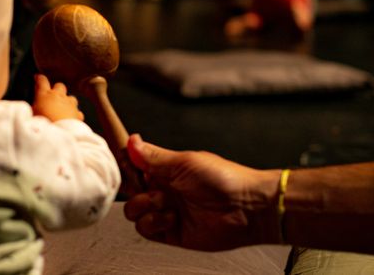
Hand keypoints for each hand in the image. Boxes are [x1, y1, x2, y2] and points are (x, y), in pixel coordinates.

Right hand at [32, 74, 84, 121]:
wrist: (60, 134)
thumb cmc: (44, 124)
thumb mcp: (32, 114)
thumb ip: (33, 107)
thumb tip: (33, 105)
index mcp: (45, 95)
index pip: (42, 81)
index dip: (39, 78)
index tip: (37, 78)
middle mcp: (59, 96)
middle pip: (59, 86)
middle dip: (56, 89)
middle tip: (51, 97)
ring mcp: (70, 104)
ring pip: (71, 97)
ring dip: (67, 101)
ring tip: (62, 109)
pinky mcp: (77, 113)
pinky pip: (77, 111)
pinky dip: (74, 114)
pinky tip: (70, 119)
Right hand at [123, 134, 281, 250]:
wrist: (246, 208)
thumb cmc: (224, 179)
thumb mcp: (184, 162)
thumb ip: (154, 157)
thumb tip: (132, 141)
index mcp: (167, 168)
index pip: (135, 166)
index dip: (127, 167)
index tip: (127, 166)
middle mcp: (165, 189)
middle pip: (130, 190)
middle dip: (136, 189)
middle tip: (152, 187)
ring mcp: (167, 211)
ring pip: (134, 210)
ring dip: (145, 206)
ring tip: (166, 203)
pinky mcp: (170, 232)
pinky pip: (145, 229)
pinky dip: (154, 223)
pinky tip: (172, 218)